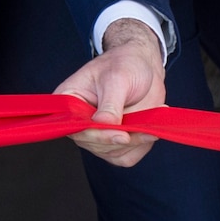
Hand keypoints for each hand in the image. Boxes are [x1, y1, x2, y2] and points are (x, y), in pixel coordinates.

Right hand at [56, 17, 165, 166]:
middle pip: (94, 145)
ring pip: (113, 153)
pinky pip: (126, 156)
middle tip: (142, 125)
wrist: (144, 66)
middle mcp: (80, 122)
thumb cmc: (125, 63)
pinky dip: (141, 145)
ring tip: (149, 120)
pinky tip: (150, 129)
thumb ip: (111, 104)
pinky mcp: (115, 142)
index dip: (98, 134)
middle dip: (121, 138)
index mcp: (69, 101)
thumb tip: (104, 124)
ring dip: (135, 141)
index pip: (76, 126)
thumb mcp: (117, 78)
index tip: (122, 135)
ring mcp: (97, 135)